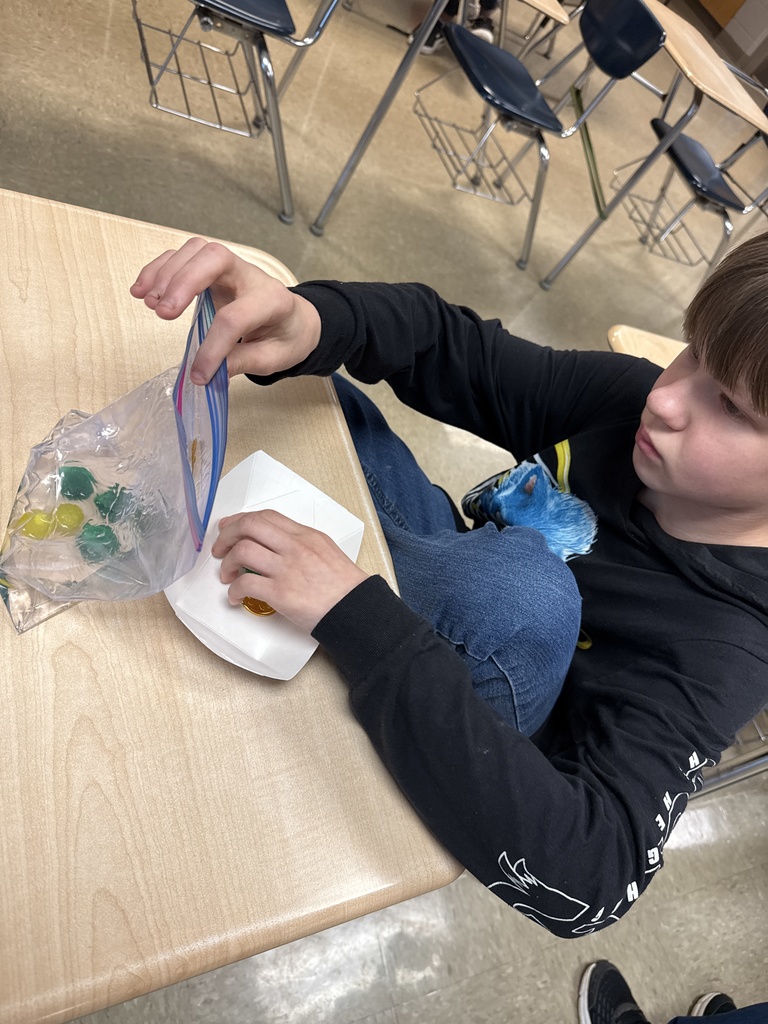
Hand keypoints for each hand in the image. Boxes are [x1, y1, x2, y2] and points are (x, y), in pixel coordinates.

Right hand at [130, 237, 320, 382]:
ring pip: (196, 250)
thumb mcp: (273, 358)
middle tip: (163, 314)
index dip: (213, 348)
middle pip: (215, 257)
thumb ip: (242, 362)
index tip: (198, 374)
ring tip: (149, 304)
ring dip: (166, 273)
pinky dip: (158, 269)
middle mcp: (251, 275)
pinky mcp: (213, 269)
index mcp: (273, 300)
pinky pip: (183, 256)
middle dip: (183, 281)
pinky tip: (142, 291)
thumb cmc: (285, 337)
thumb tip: (211, 372)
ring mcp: (231, 267)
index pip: (235, 317)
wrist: (296, 319)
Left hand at [212, 509, 367, 633]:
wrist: (356, 609)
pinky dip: (234, 591)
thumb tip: (274, 545)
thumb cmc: (344, 587)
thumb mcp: (326, 551)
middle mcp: (294, 548)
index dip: (241, 519)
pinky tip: (236, 597)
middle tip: (220, 548)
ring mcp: (286, 570)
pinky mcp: (281, 594)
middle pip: (249, 526)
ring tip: (227, 575)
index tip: (230, 526)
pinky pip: (246, 584)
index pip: (266, 516)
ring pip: (243, 551)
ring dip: (227, 563)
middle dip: (227, 535)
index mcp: (305, 536)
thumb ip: (300, 544)